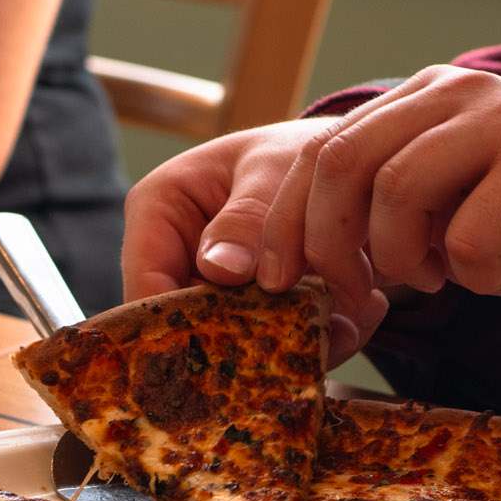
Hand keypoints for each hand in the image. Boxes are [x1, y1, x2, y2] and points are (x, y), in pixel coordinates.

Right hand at [122, 117, 368, 347]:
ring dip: (289, 346)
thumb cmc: (301, 154)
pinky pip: (268, 346)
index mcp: (158, 209)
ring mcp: (214, 292)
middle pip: (188, 326)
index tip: (234, 346)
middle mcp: (176, 258)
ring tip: (345, 329)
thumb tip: (221, 268)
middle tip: (309, 341)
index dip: (180, 327)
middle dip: (247, 343)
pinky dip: (312, 341)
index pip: (147, 285)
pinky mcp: (252, 315)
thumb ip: (250, 218)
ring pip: (232, 345)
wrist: (348, 170)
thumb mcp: (276, 172)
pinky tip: (354, 322)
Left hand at [126, 69, 500, 364]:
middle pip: (344, 164)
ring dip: (410, 260)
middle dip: (329, 246)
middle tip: (350, 298)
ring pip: (395, 196)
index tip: (275, 282)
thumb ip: (378, 214)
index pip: (323, 151)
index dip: (288, 222)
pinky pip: (467, 238)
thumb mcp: (443, 220)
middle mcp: (460, 91)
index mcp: (427, 98)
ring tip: (450, 275)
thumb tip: (284, 259)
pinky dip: (481, 274)